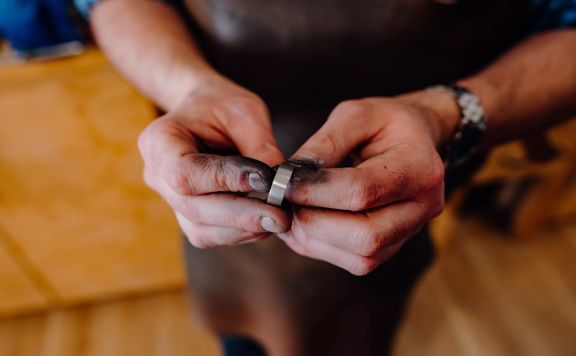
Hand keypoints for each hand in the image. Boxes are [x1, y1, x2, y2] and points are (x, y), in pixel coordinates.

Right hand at [138, 76, 289, 247]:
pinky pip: (210, 235)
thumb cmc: (221, 106)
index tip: (266, 180)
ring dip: (243, 229)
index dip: (224, 180)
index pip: (186, 172)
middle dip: (241, 215)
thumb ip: (260, 145)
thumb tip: (278, 182)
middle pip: (193, 208)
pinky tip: (265, 221)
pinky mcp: (188, 216)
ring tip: (278, 218)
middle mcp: (157, 175)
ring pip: (201, 229)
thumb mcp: (245, 111)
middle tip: (280, 216)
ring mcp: (169, 200)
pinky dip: (240, 232)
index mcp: (159, 141)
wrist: (204, 112)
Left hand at [279, 91, 458, 274]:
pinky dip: (321, 247)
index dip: (316, 191)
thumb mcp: (356, 115)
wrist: (416, 140)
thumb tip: (290, 174)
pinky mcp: (393, 246)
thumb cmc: (385, 123)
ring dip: (314, 239)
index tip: (281, 183)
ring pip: (361, 257)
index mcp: (419, 167)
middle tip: (283, 202)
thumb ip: (325, 143)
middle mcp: (423, 206)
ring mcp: (411, 232)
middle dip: (314, 222)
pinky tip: (302, 225)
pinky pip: (357, 262)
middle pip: (366, 235)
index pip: (362, 190)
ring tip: (290, 212)